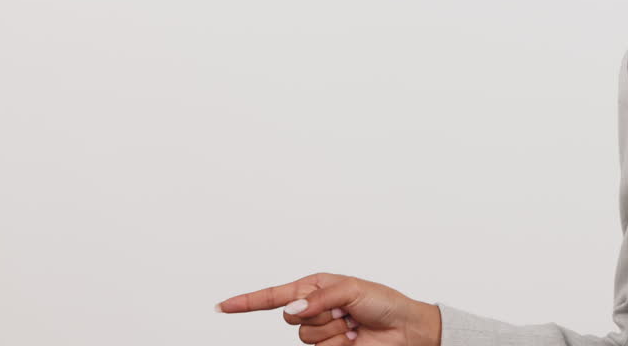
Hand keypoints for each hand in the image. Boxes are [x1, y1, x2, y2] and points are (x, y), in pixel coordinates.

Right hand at [216, 271, 437, 345]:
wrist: (405, 329)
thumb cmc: (383, 302)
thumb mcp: (352, 290)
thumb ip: (319, 299)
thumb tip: (292, 310)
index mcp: (316, 288)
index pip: (275, 296)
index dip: (247, 302)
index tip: (222, 306)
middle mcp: (314, 309)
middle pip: (292, 318)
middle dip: (320, 313)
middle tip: (346, 310)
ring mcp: (322, 332)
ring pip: (306, 336)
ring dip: (332, 330)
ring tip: (353, 325)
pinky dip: (339, 344)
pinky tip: (355, 338)